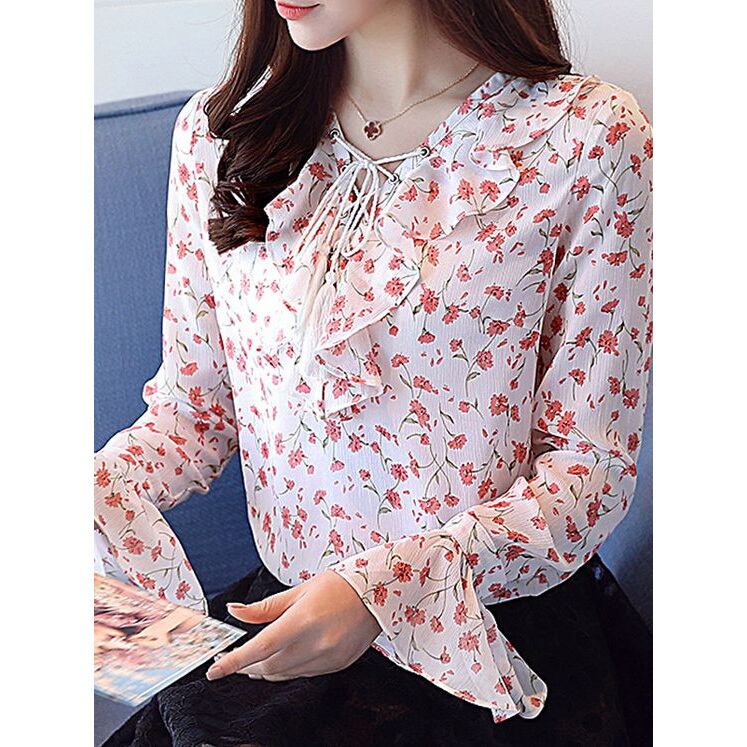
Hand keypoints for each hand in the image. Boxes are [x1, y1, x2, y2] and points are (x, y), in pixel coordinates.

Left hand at [205, 570, 380, 681]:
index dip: (233, 662)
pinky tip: (287, 656)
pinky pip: (304, 674)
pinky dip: (289, 668)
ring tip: (258, 659)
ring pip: (285, 674)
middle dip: (248, 667)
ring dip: (266, 669)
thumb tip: (235, 611)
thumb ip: (264, 608)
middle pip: (269, 668)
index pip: (259, 648)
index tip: (214, 669)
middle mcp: (315, 643)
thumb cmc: (338, 585)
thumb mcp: (298, 590)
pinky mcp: (337, 665)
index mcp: (302, 620)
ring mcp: (327, 657)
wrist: (378, 592)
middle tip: (235, 661)